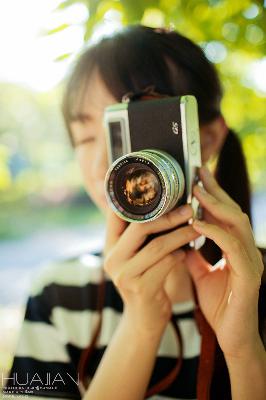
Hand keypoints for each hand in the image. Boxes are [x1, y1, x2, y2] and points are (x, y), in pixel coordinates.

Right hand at [103, 205, 199, 338]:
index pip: (117, 214)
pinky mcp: (140, 289)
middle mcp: (112, 258)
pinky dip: (179, 255)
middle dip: (168, 217)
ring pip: (157, 246)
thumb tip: (161, 204)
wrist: (143, 320)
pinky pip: (166, 264)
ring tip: (197, 228)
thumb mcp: (135, 257)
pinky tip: (186, 253)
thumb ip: (139, 236)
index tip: (156, 185)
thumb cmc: (145, 280)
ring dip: (181, 235)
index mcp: (110, 246)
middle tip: (189, 209)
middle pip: (140, 228)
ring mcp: (124, 275)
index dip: (133, 198)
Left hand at [186, 166, 263, 359]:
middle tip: (198, 171)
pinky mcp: (249, 274)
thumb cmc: (219, 304)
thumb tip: (178, 239)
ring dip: (215, 205)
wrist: (232, 336)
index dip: (212, 194)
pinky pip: (232, 246)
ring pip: (236, 222)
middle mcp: (246, 248)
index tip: (195, 177)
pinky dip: (215, 232)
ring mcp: (250, 260)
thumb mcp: (201, 273)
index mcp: (235, 247)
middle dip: (215, 190)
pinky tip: (197, 224)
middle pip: (232, 210)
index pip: (224, 214)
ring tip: (196, 192)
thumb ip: (193, 255)